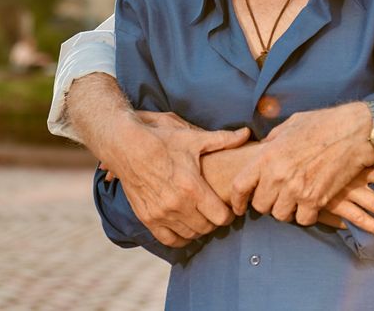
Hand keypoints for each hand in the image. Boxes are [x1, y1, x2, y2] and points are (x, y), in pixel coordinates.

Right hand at [103, 112, 249, 247]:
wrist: (126, 146)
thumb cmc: (161, 141)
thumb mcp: (192, 138)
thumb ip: (222, 140)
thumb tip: (247, 134)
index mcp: (192, 187)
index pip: (221, 217)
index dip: (228, 214)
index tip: (228, 207)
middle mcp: (177, 205)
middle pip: (207, 228)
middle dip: (214, 221)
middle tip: (214, 210)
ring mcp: (160, 214)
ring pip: (190, 235)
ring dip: (198, 228)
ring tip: (200, 216)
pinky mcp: (147, 218)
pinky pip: (169, 240)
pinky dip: (179, 237)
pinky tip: (184, 226)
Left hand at [230, 103, 373, 224]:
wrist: (354, 132)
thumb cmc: (323, 124)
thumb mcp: (290, 125)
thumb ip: (272, 140)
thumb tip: (262, 149)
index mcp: (267, 156)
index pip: (240, 186)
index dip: (237, 200)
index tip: (239, 206)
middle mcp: (278, 175)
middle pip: (260, 205)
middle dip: (266, 203)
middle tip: (276, 197)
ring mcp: (297, 189)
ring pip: (280, 215)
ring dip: (286, 210)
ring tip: (293, 200)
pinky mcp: (317, 199)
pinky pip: (303, 219)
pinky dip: (306, 215)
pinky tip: (310, 204)